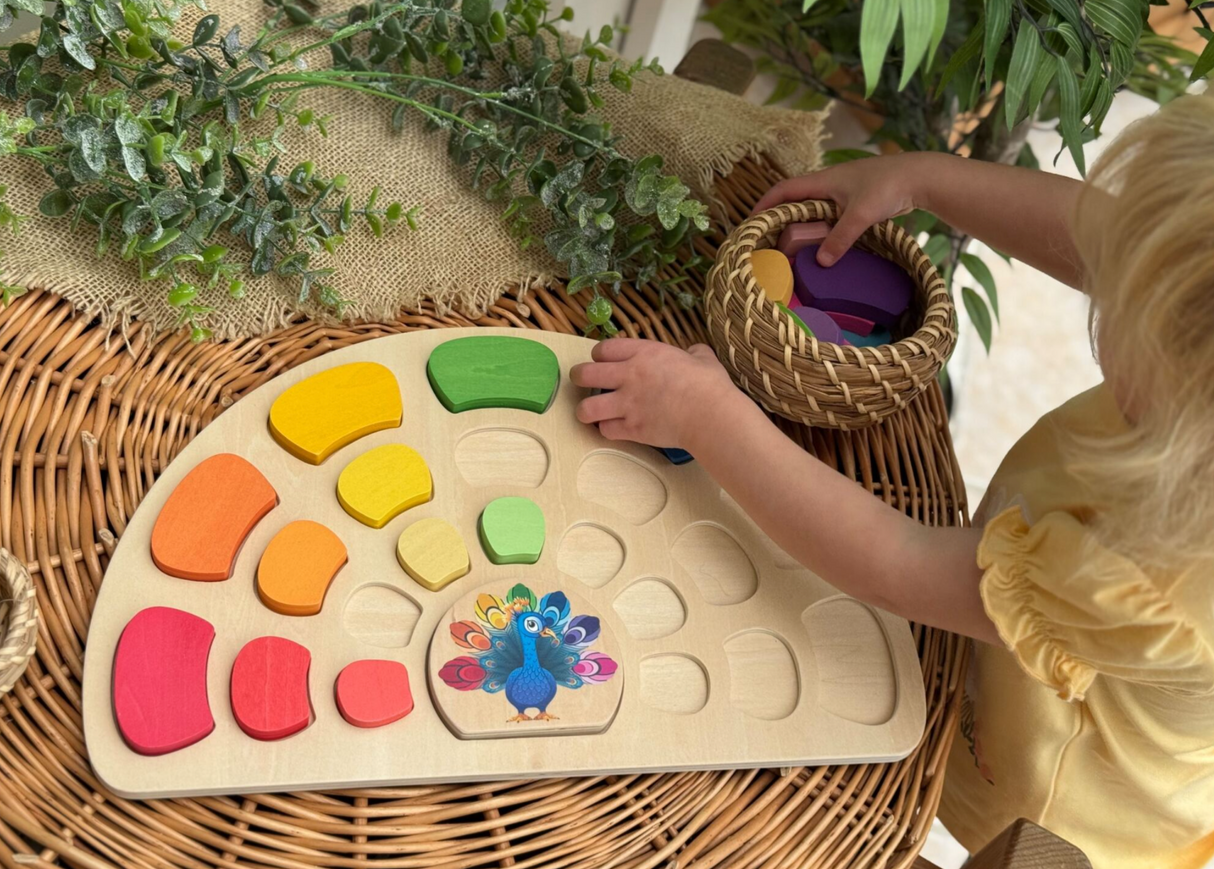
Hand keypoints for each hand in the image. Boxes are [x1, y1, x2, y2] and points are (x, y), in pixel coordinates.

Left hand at [570, 339, 738, 448]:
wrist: (710, 415)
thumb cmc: (709, 385)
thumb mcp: (702, 358)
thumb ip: (693, 352)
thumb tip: (695, 352)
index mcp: (644, 354)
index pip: (603, 349)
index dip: (598, 355)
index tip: (601, 361)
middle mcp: (629, 377)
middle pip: (585, 374)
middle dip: (579, 378)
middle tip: (582, 382)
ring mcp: (627, 404)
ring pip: (586, 408)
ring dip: (586, 410)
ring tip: (591, 412)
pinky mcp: (632, 429)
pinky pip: (606, 430)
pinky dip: (608, 430)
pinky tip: (615, 428)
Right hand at [752, 152, 929, 266]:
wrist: (921, 177)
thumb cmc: (888, 188)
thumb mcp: (861, 215)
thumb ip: (840, 238)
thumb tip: (821, 263)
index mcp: (823, 180)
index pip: (784, 190)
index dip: (765, 204)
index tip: (751, 221)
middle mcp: (829, 183)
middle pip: (795, 199)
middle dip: (779, 216)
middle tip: (768, 238)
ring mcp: (843, 191)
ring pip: (814, 207)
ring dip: (801, 222)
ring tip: (791, 244)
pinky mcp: (857, 199)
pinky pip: (829, 213)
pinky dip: (820, 225)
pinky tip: (822, 241)